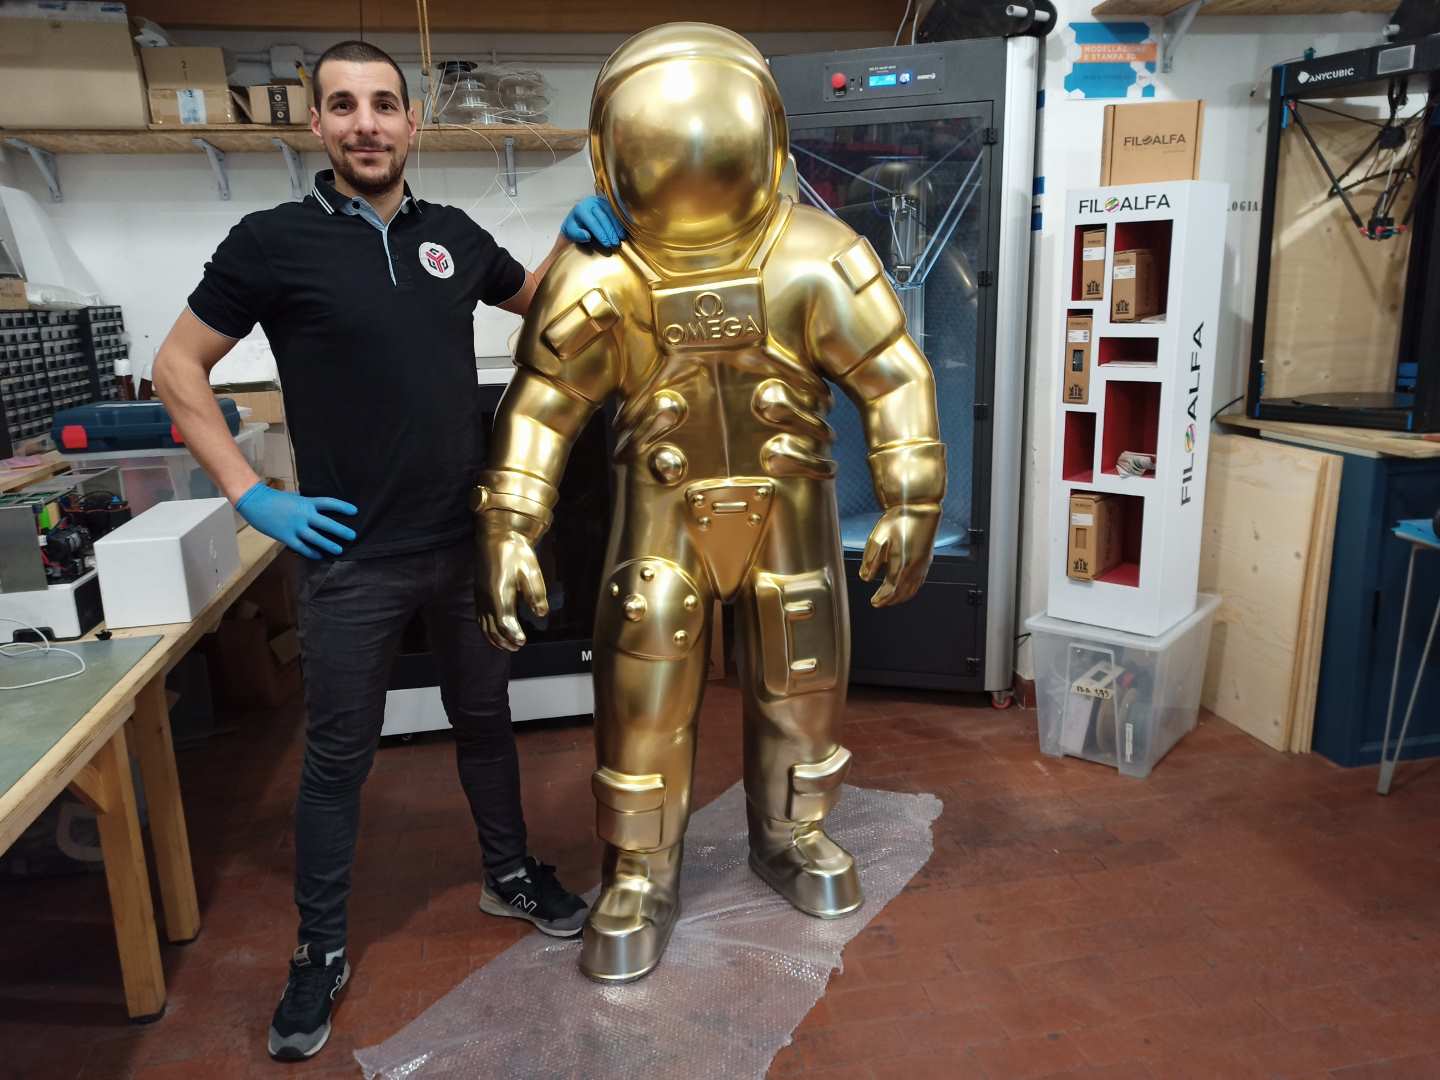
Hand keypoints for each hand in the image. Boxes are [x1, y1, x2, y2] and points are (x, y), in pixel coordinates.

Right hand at [233, 481, 356, 559]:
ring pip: (317, 538)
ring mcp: (295, 527)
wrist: (254, 502)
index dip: (343, 507)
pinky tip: (319, 555)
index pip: (329, 503)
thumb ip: (306, 504)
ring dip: (329, 545)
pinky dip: (312, 552)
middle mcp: (303, 515)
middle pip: (327, 524)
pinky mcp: (286, 537)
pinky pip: (302, 547)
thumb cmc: (274, 498)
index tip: (355, 511)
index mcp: (306, 502)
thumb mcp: (294, 497)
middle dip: (341, 531)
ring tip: (339, 550)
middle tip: (352, 536)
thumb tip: (317, 509)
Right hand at [475, 522, 548, 650]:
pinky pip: (480, 617)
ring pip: (483, 624)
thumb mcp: (531, 570)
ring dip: (495, 638)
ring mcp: (480, 596)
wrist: (497, 535)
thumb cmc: (516, 552)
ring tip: (508, 646)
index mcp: (499, 593)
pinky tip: (495, 632)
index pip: (504, 621)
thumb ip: (536, 593)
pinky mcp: (479, 593)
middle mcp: (486, 597)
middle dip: (505, 640)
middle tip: (518, 646)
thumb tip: (542, 613)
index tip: (523, 641)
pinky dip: (486, 629)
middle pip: (492, 627)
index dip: (513, 634)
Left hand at [561, 195, 623, 249]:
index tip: (606, 244)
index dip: (600, 233)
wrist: (576, 218)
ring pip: (611, 212)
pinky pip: (616, 210)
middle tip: (615, 243)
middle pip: (603, 217)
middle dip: (610, 231)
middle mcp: (591, 201)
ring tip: (622, 237)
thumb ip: (577, 234)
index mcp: (580, 208)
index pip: (593, 222)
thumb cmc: (574, 226)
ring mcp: (600, 200)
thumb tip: (587, 236)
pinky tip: (624, 229)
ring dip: (618, 226)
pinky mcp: (607, 201)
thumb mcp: (571, 232)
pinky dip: (621, 219)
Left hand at [858, 506, 940, 607]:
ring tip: (891, 599)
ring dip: (901, 597)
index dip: (882, 599)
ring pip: (913, 589)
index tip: (874, 602)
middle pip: (903, 593)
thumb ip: (870, 560)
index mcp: (902, 563)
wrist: (920, 507)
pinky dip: (911, 589)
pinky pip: (920, 581)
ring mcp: (923, 564)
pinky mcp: (927, 559)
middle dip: (891, 600)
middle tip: (880, 603)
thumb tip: (865, 577)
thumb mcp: (878, 537)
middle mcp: (915, 567)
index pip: (891, 589)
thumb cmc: (900, 519)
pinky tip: (906, 587)